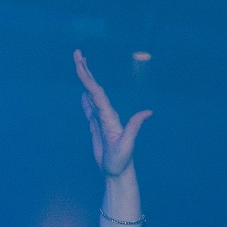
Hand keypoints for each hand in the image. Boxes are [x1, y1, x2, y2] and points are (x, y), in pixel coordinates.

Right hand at [75, 49, 151, 178]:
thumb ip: (135, 126)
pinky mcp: (98, 128)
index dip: (88, 79)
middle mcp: (107, 114)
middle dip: (85, 71)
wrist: (118, 173)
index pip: (97, 93)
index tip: (79, 65)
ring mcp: (102, 120)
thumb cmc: (122, 161)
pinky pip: (90, 110)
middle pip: (94, 88)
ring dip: (86, 81)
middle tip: (77, 53)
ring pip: (92, 96)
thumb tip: (149, 112)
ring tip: (79, 65)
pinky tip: (84, 94)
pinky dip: (86, 100)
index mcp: (110, 116)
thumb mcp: (128, 145)